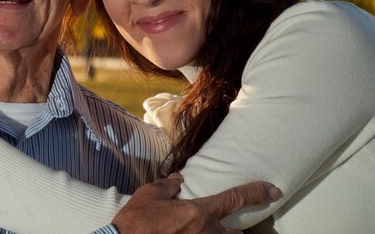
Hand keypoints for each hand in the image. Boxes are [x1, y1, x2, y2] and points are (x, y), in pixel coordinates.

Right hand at [112, 174, 278, 233]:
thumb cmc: (135, 222)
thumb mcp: (149, 194)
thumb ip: (168, 185)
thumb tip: (179, 181)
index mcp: (197, 213)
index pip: (235, 198)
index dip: (257, 192)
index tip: (273, 190)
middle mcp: (205, 233)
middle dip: (238, 233)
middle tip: (235, 229)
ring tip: (210, 231)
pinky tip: (190, 233)